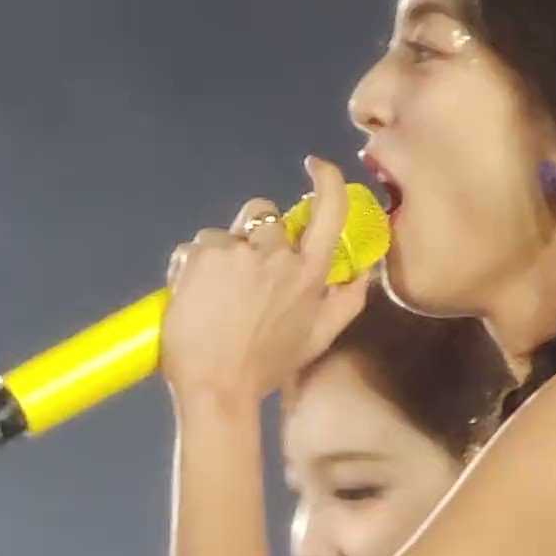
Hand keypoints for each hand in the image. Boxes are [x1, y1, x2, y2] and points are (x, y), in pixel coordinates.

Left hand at [157, 157, 365, 407]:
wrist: (215, 388)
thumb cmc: (265, 368)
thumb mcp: (317, 339)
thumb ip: (347, 302)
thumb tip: (364, 272)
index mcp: (309, 271)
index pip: (328, 209)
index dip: (325, 180)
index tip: (315, 167)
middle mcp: (276, 254)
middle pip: (264, 216)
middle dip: (252, 235)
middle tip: (240, 275)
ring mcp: (237, 251)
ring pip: (225, 234)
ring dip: (219, 254)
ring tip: (212, 295)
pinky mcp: (201, 254)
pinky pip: (195, 247)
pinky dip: (190, 267)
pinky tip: (191, 297)